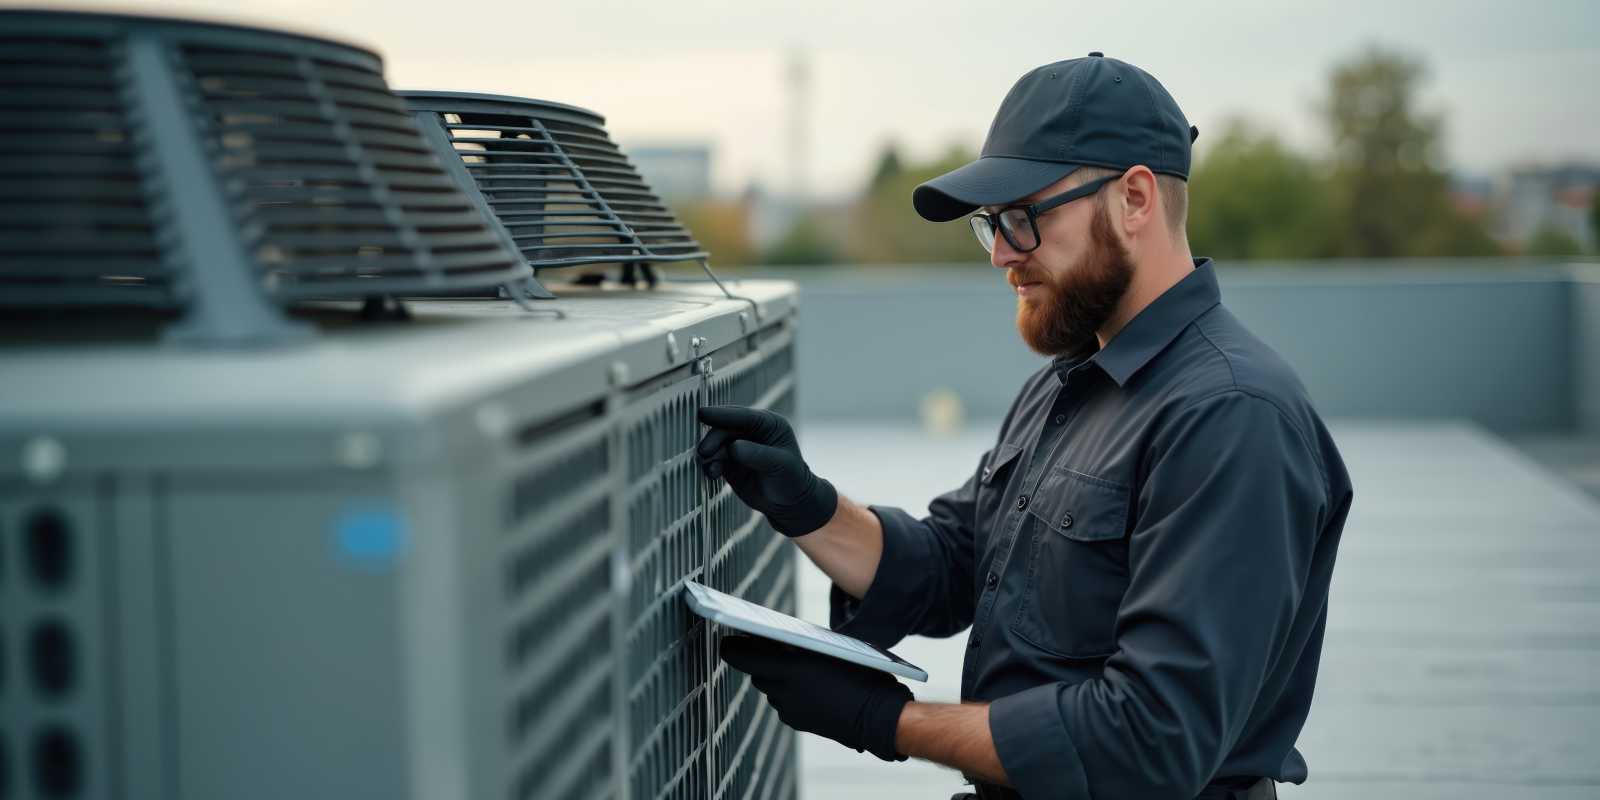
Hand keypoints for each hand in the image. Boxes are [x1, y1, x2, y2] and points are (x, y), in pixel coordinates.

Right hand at [695, 405, 837, 536]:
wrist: (788, 504)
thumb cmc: (791, 480)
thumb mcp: (780, 465)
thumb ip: (758, 455)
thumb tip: (733, 447)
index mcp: (768, 424)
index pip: (743, 416)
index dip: (722, 414)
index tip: (702, 413)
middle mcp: (751, 431)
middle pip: (725, 428)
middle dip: (713, 438)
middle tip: (704, 451)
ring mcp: (738, 446)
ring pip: (717, 443)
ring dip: (710, 454)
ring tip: (710, 469)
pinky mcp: (729, 462)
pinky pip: (714, 459)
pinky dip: (710, 465)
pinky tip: (712, 474)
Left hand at [719, 633, 911, 761]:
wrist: (879, 716)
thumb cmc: (862, 675)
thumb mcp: (831, 648)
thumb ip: (799, 644)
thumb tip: (774, 639)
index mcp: (791, 666)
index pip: (742, 656)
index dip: (732, 647)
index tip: (728, 639)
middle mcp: (784, 690)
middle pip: (756, 672)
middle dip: (760, 660)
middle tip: (766, 646)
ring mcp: (788, 709)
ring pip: (769, 688)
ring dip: (775, 678)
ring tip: (793, 668)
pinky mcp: (795, 722)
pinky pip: (782, 703)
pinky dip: (788, 694)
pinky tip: (808, 688)